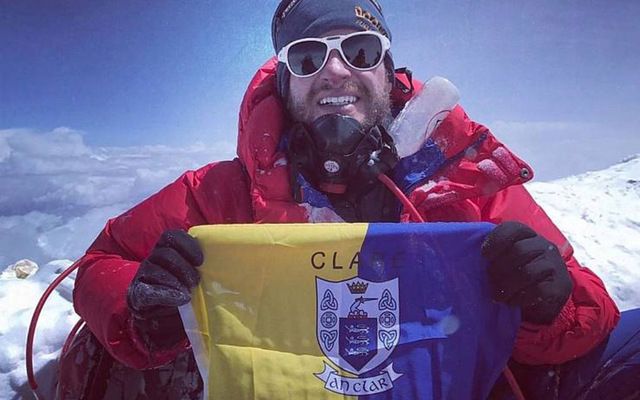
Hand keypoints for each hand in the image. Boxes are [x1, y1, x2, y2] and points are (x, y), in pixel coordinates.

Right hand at [127, 230, 202, 346]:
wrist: (158, 315)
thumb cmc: (182, 289)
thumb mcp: (193, 274)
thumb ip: (200, 267)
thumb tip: (220, 264)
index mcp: (166, 249)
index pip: (172, 236)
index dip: (187, 245)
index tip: (201, 260)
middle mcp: (153, 259)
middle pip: (165, 254)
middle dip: (183, 267)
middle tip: (196, 281)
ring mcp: (143, 276)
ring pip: (155, 270)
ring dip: (174, 281)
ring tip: (188, 294)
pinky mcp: (137, 294)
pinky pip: (147, 291)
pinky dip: (165, 295)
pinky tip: (180, 299)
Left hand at [481, 221, 572, 324]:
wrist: (541, 300)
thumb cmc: (514, 274)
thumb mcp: (503, 258)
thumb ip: (490, 251)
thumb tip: (463, 249)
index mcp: (527, 234)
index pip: (513, 228)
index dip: (496, 240)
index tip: (484, 255)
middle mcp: (544, 245)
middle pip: (519, 251)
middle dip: (499, 268)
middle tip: (489, 281)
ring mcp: (555, 265)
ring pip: (527, 272)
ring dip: (507, 286)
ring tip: (496, 295)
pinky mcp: (561, 286)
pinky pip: (538, 290)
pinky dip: (519, 298)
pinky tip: (511, 301)